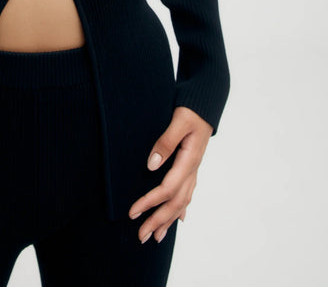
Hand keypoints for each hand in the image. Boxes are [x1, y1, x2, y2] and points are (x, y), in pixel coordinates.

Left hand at [128, 106, 212, 244]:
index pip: (167, 189)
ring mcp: (193, 170)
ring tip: (157, 236)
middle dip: (158, 220)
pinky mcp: (192, 166)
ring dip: (169, 220)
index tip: (133, 212)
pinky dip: (181, 209)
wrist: (206, 102)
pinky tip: (179, 219)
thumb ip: (165, 142)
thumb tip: (151, 165)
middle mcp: (192, 170)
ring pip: (182, 202)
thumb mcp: (178, 121)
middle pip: (176, 203)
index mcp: (188, 161)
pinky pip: (187, 193)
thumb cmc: (192, 109)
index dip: (150, 202)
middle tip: (141, 236)